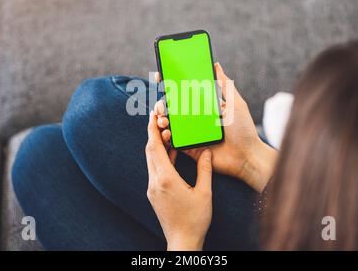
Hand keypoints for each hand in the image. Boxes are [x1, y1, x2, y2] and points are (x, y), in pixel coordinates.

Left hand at [145, 111, 212, 250]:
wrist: (183, 241)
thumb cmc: (196, 219)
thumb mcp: (204, 193)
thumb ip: (205, 170)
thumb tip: (207, 152)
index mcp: (166, 179)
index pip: (155, 148)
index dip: (153, 130)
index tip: (152, 116)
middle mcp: (155, 182)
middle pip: (150, 151)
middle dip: (153, 133)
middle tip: (159, 119)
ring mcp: (152, 189)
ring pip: (151, 161)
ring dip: (157, 146)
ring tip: (166, 132)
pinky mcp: (154, 194)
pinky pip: (155, 170)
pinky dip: (161, 159)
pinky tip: (171, 153)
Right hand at [154, 62, 276, 192]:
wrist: (246, 156)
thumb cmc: (244, 130)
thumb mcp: (235, 104)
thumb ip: (225, 85)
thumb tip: (216, 65)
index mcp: (204, 106)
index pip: (184, 92)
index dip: (171, 84)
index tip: (161, 76)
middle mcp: (195, 118)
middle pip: (171, 107)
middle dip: (161, 104)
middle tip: (161, 105)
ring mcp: (190, 132)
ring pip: (169, 123)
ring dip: (161, 119)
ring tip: (163, 119)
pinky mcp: (188, 147)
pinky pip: (172, 141)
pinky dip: (165, 136)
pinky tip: (167, 132)